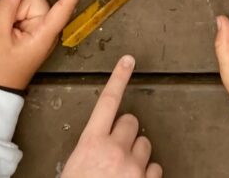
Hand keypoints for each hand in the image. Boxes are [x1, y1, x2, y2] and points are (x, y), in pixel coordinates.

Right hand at [0, 0, 93, 90]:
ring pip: (26, 2)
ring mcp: (42, 27)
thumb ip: (6, 7)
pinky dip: (11, 16)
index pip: (64, 5)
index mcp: (46, 33)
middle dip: (17, 8)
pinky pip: (21, 9)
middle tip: (6, 29)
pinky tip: (6, 31)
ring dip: (12, 13)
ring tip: (5, 33)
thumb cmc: (0, 68)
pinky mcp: (35, 26)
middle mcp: (48, 28)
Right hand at [61, 55, 161, 177]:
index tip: (127, 61)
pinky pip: (156, 167)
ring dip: (137, 153)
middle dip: (125, 131)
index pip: (107, 101)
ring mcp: (134, 166)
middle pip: (131, 121)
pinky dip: (147, 173)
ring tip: (124, 168)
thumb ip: (88, 150)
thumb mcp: (73, 167)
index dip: (118, 78)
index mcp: (91, 144)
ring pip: (145, 144)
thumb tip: (95, 149)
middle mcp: (115, 151)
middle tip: (116, 147)